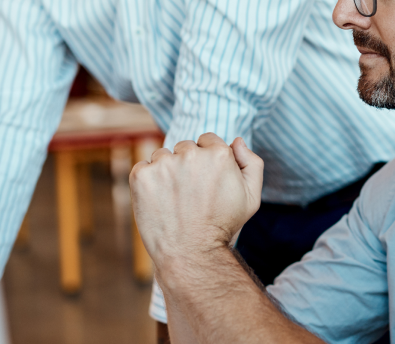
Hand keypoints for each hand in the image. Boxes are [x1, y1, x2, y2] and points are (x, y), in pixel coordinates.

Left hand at [129, 133, 263, 276]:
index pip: (207, 141)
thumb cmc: (223, 226)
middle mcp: (191, 154)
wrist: (192, 253)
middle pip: (185, 147)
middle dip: (186, 165)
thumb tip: (236, 141)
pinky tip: (158, 201)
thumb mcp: (251, 197)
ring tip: (174, 200)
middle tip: (190, 195)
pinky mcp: (142, 175)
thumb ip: (252, 163)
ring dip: (166, 172)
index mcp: (219, 153)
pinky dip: (148, 182)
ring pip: (163, 156)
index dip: (207, 162)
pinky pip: (143, 168)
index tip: (204, 182)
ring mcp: (164, 164)